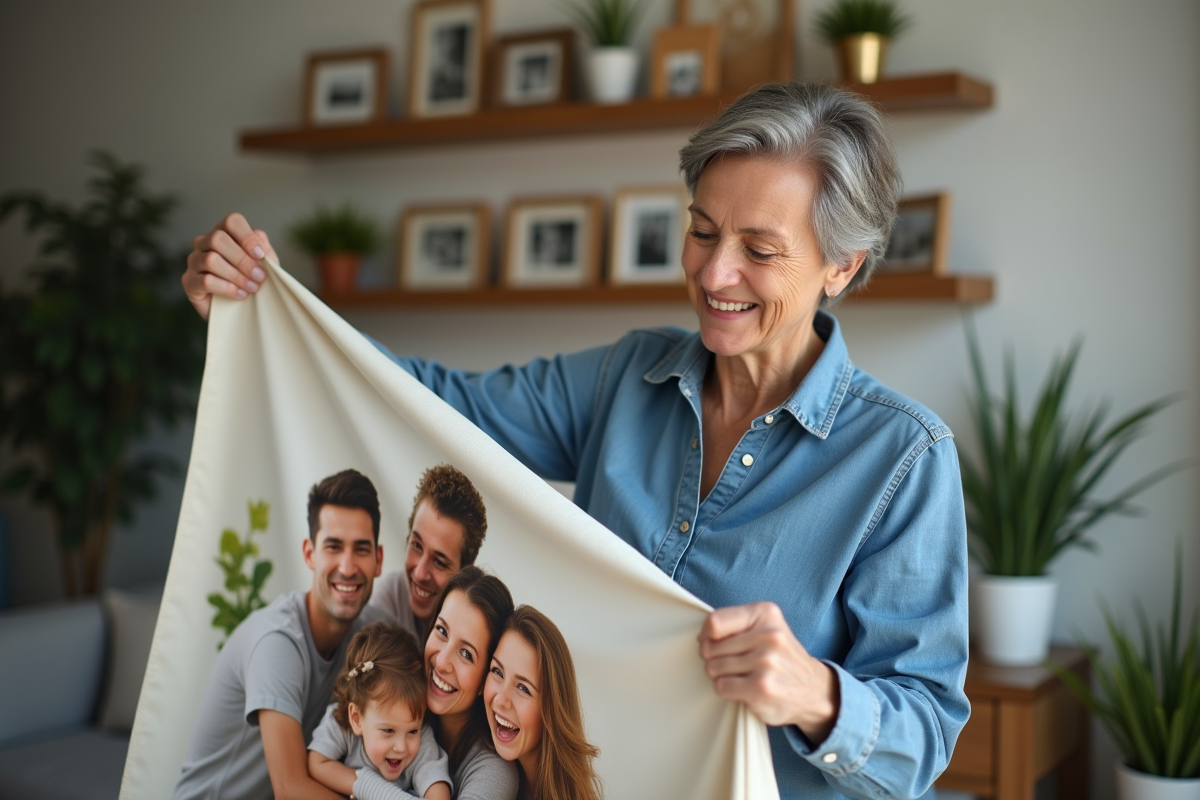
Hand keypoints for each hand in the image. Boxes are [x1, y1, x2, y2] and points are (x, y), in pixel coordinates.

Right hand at [183, 212, 276, 319]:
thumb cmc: (252, 281)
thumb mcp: (264, 265)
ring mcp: (194, 261)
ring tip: (252, 288)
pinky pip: (206, 280)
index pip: (232, 221)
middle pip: (218, 239)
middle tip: (260, 276)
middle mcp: (204, 243)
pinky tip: (240, 295)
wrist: (240, 309)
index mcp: (224, 233)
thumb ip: (264, 250)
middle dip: (243, 259)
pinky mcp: (189, 281)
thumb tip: (259, 242)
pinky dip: (227, 288)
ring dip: (237, 275)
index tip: (261, 256)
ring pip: (211, 260)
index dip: (248, 237)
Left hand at [698, 601, 839, 743]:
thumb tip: (702, 637)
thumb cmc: (780, 657)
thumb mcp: (766, 627)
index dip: (706, 635)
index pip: (715, 621)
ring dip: (719, 675)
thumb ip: (736, 624)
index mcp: (766, 613)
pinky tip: (742, 688)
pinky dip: (726, 690)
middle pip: (710, 647)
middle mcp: (768, 635)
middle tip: (731, 663)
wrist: (813, 690)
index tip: (711, 642)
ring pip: (713, 667)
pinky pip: (722, 686)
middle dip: (713, 658)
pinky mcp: (762, 687)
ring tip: (739, 676)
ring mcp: (766, 662)